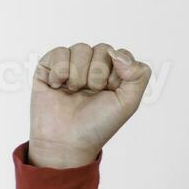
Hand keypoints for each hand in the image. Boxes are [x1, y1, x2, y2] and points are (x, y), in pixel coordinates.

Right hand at [28, 43, 151, 167]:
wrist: (66, 140)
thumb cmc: (97, 125)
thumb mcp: (128, 103)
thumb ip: (138, 75)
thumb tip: (118, 52)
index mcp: (114, 75)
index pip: (122, 55)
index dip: (117, 73)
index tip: (110, 91)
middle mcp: (93, 67)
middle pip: (103, 49)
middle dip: (98, 74)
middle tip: (91, 93)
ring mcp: (72, 65)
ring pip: (81, 48)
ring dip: (79, 74)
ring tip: (73, 91)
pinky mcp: (50, 66)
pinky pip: (60, 52)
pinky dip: (60, 72)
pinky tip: (58, 87)